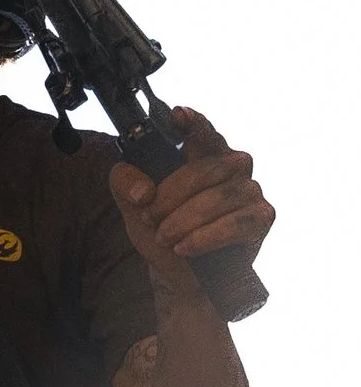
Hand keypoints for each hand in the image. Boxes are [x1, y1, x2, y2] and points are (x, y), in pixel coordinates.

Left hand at [108, 107, 274, 273]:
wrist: (179, 272)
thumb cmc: (161, 228)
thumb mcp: (133, 204)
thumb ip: (125, 183)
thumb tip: (143, 191)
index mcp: (202, 152)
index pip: (202, 130)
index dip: (193, 121)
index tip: (177, 114)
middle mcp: (232, 165)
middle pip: (203, 169)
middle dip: (170, 196)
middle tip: (149, 217)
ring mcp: (250, 190)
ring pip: (217, 198)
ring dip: (184, 220)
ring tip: (165, 237)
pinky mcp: (262, 218)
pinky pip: (234, 224)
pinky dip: (204, 237)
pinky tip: (185, 247)